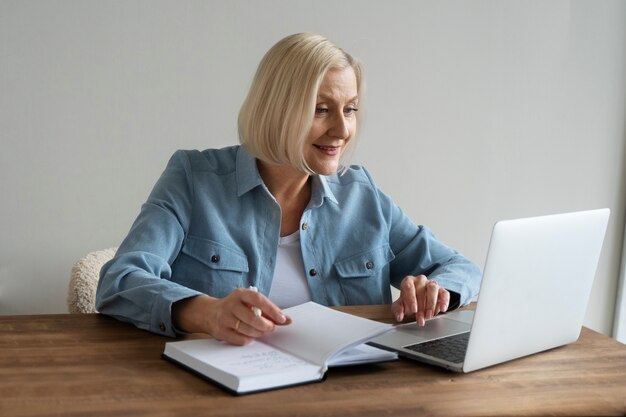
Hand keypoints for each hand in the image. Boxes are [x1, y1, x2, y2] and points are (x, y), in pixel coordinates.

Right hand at [172, 288, 291, 344]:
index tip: (282, 319)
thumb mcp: (248, 302)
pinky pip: (241, 340)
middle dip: (266, 325)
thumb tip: (286, 320)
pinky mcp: (221, 331)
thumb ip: (267, 309)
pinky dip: (249, 339)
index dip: (272, 310)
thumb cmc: (235, 307)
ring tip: (261, 331)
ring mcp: (224, 318)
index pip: (258, 300)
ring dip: (259, 333)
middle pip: (253, 318)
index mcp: (240, 294)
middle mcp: (231, 305)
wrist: (208, 313)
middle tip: (271, 328)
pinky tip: (249, 335)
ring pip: (248, 330)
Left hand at [391, 275, 449, 325]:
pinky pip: (444, 293)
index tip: (413, 310)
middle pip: (421, 290)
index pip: (409, 287)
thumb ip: (398, 310)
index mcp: (408, 281)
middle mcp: (420, 280)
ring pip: (433, 289)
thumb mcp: (400, 306)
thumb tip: (399, 316)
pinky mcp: (441, 290)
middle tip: (421, 318)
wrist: (417, 301)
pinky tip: (442, 309)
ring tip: (429, 316)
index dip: (411, 299)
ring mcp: (431, 284)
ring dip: (431, 304)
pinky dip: (444, 301)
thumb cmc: (408, 302)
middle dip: (421, 307)